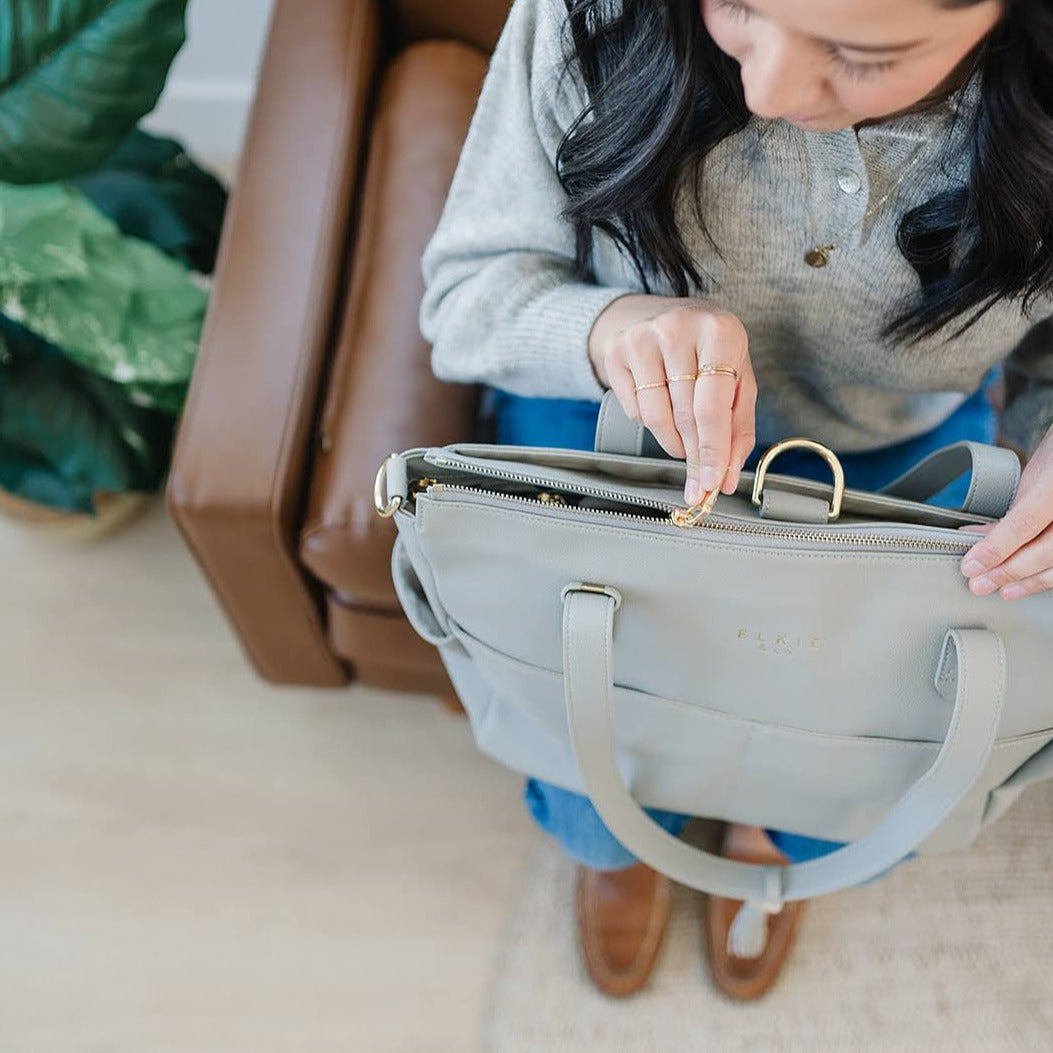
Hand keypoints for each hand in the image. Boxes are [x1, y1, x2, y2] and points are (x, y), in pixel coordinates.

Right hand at [589, 296, 756, 504]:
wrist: (663, 315)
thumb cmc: (709, 352)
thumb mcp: (737, 380)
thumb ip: (738, 429)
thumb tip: (726, 479)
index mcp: (720, 332)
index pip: (712, 407)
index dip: (712, 451)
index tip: (711, 483)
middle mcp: (678, 328)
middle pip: (684, 415)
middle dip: (694, 454)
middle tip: (699, 480)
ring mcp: (642, 338)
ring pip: (655, 417)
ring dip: (672, 442)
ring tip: (683, 438)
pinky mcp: (616, 351)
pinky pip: (634, 410)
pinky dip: (650, 421)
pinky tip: (662, 406)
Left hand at [959, 427, 1052, 598]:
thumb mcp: (1032, 478)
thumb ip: (1011, 510)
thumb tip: (977, 538)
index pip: (1023, 524)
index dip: (995, 548)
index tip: (970, 566)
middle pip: (1043, 551)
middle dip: (1007, 572)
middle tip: (978, 584)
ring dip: (1030, 581)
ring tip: (1004, 591)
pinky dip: (1047, 575)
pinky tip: (1030, 584)